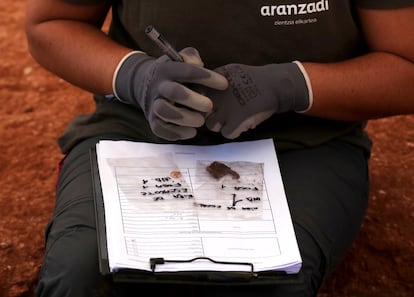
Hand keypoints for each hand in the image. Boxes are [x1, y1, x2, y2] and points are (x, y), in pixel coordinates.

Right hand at [113, 47, 227, 139]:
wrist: (144, 84)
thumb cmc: (172, 73)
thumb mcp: (179, 59)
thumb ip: (191, 57)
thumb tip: (199, 64)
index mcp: (168, 69)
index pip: (187, 71)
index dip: (206, 77)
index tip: (224, 84)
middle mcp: (159, 86)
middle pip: (174, 92)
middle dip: (194, 100)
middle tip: (210, 106)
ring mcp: (154, 104)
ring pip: (164, 111)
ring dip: (185, 118)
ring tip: (200, 121)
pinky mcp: (153, 121)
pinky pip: (160, 129)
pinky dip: (176, 133)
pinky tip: (191, 132)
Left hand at [205, 62, 311, 138]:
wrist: (273, 84)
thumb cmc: (251, 78)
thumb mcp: (226, 72)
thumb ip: (210, 82)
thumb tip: (196, 93)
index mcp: (211, 83)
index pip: (194, 98)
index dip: (201, 104)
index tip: (212, 105)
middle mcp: (215, 96)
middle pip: (201, 113)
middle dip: (211, 115)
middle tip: (224, 113)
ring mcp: (225, 110)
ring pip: (212, 126)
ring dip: (221, 125)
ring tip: (233, 118)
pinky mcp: (236, 122)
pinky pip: (227, 134)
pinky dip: (234, 131)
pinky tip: (242, 123)